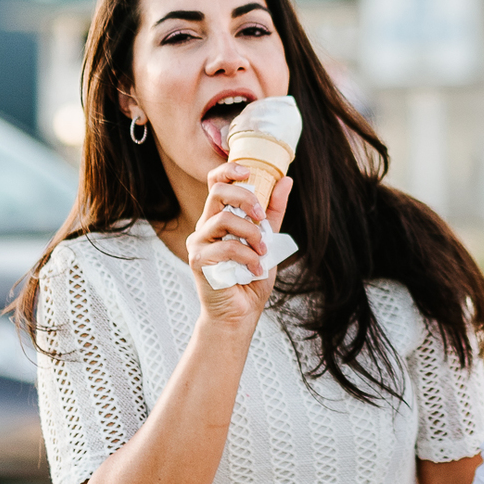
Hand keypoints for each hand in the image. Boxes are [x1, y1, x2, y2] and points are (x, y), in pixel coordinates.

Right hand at [187, 163, 293, 327]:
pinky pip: (226, 247)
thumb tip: (286, 181)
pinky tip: (255, 268)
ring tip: (262, 251)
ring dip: (251, 233)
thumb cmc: (250, 277)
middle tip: (262, 216)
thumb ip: (274, 213)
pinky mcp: (198, 260)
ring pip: (223, 219)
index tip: (248, 171)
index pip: (215, 183)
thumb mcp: (267, 240)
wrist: (240, 313)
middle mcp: (205, 226)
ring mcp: (198, 242)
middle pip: (217, 192)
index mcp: (219, 218)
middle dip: (245, 197)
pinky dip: (247, 256)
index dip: (229, 170)